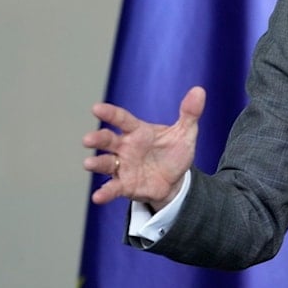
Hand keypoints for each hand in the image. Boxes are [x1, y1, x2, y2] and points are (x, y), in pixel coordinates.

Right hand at [82, 87, 204, 209]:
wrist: (175, 180)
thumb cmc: (174, 152)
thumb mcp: (185, 133)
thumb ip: (190, 113)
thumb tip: (199, 90)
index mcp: (138, 131)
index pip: (122, 119)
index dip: (110, 113)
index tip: (97, 108)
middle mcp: (125, 147)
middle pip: (108, 140)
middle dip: (98, 138)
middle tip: (89, 139)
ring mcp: (123, 166)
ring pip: (105, 163)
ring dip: (96, 163)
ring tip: (89, 163)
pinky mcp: (124, 185)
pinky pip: (112, 187)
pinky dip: (104, 192)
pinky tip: (98, 196)